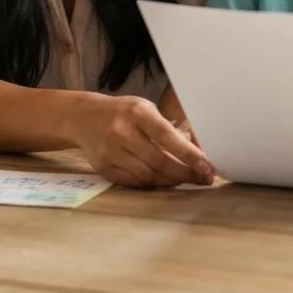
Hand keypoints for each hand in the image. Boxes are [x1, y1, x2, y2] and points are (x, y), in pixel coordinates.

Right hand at [69, 94, 215, 187]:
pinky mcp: (103, 168)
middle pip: (159, 160)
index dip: (189, 154)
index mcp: (137, 113)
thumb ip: (167, 128)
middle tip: (205, 178)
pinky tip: (164, 180)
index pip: (167, 136)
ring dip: (171, 180)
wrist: (85, 117)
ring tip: (187, 178)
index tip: (207, 166)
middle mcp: (122, 132)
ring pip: (148, 175)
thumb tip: (195, 151)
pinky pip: (134, 182)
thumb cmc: (124, 112)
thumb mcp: (146, 109)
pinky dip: (152, 183)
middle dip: (186, 172)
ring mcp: (110, 152)